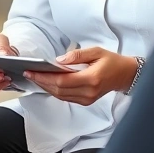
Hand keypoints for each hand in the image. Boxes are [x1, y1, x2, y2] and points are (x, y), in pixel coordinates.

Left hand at [23, 47, 137, 105]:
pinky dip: (54, 90)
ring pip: (60, 96)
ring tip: (34, 77)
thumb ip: (76, 55)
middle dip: (42, 82)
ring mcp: (87, 99)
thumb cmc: (111, 61)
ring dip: (46, 87)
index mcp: (91, 79)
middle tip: (29, 73)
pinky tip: (47, 83)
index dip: (45, 77)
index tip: (32, 71)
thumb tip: (58, 60)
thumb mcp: (96, 51)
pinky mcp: (86, 101)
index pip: (62, 81)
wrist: (125, 75)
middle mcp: (88, 92)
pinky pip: (66, 97)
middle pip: (59, 90)